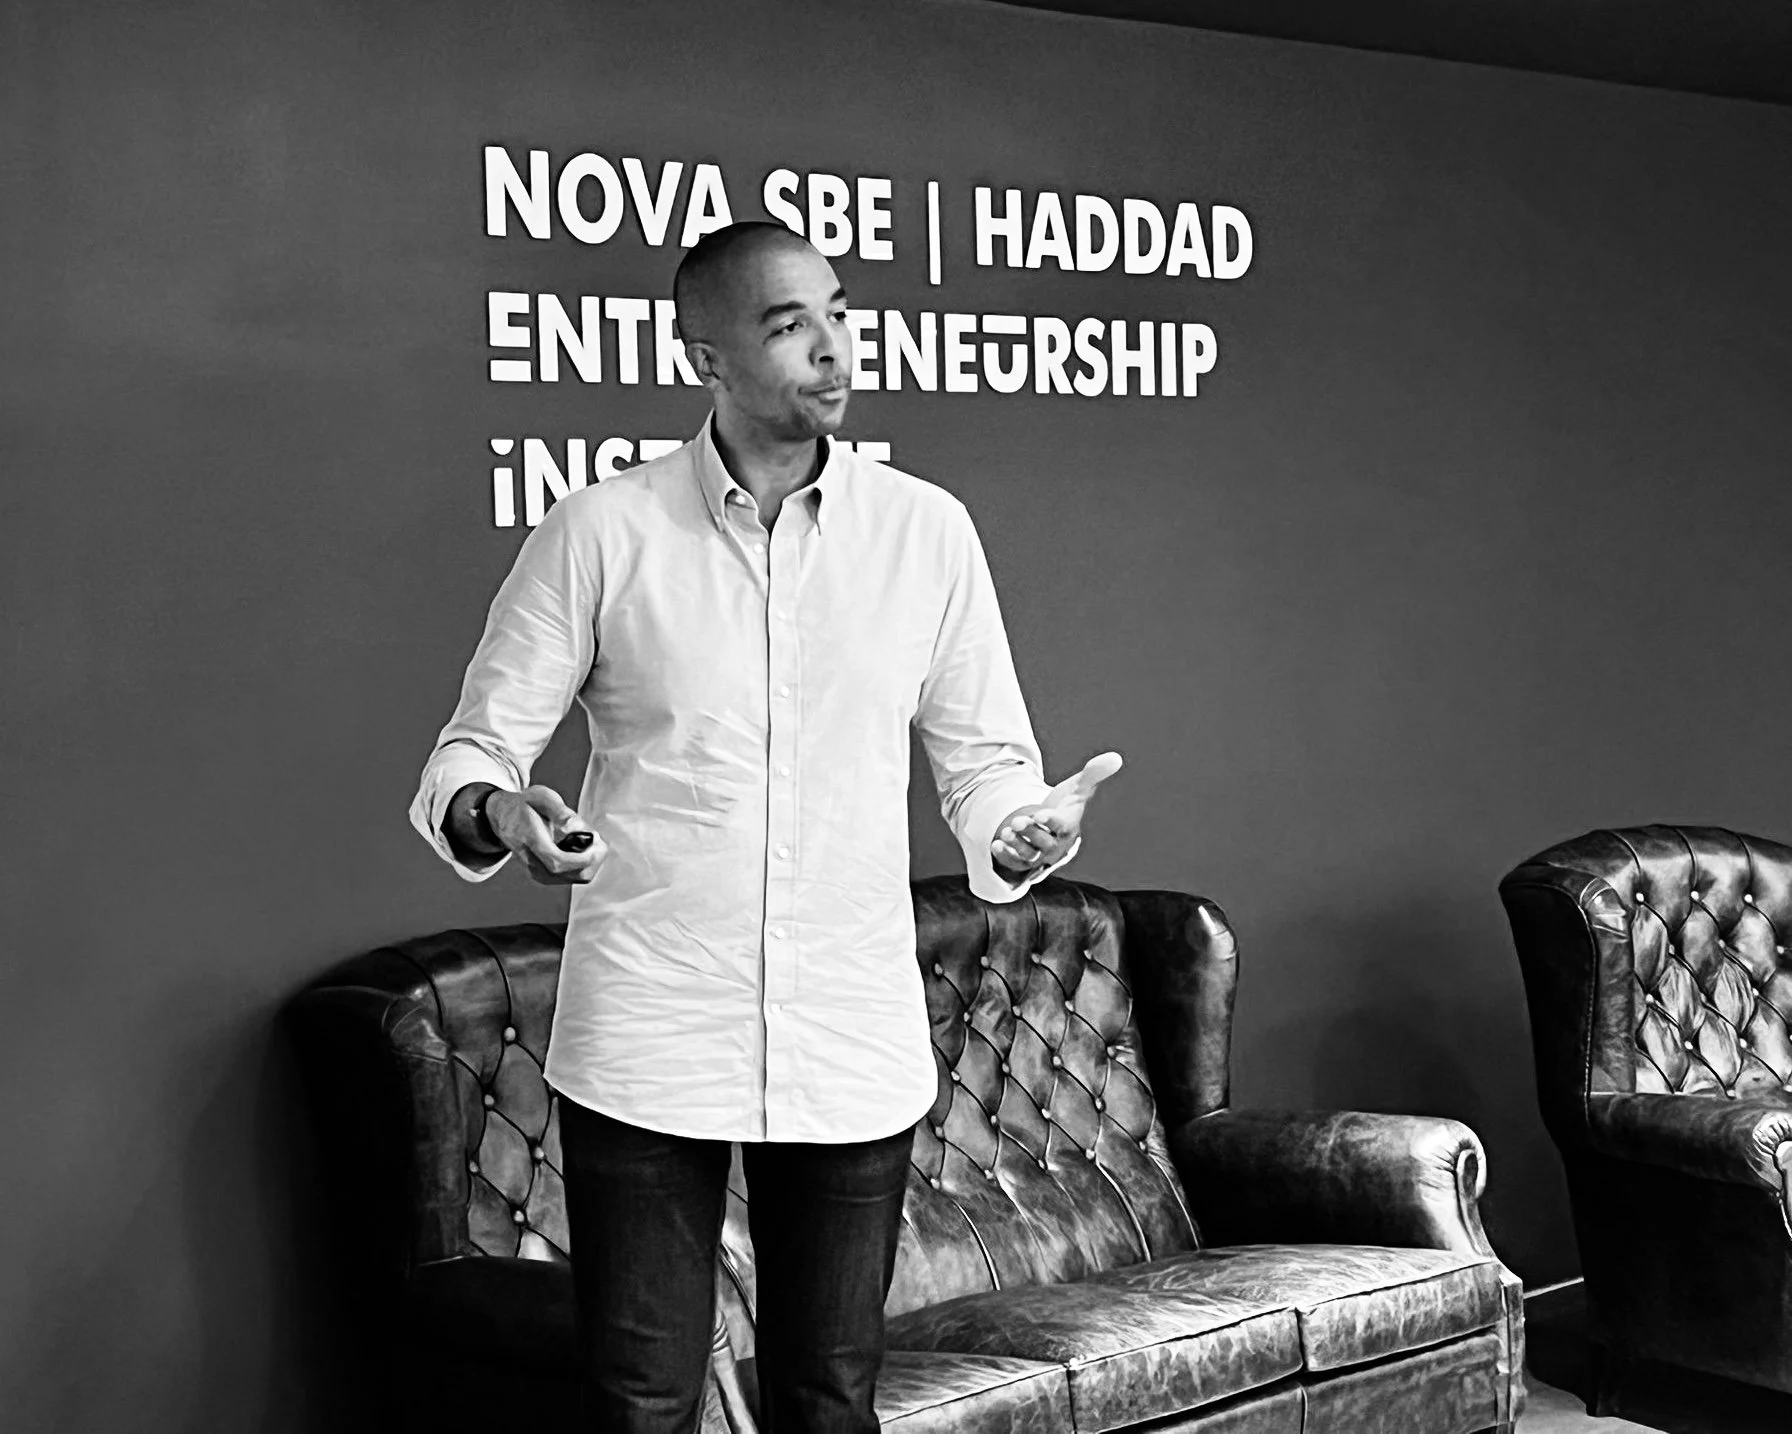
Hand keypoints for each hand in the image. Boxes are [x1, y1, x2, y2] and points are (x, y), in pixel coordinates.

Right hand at [487, 785, 605, 885]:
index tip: (597, 846)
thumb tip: (572, 826)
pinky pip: (570, 877)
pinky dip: (584, 866)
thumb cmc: (524, 806)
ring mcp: (536, 870)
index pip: (556, 861)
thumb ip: (559, 810)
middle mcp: (531, 860)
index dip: (581, 859)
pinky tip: (585, 850)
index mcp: (530, 839)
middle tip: (600, 842)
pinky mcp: (543, 875)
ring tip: (594, 843)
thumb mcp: (541, 796)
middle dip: (591, 861)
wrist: (503, 817)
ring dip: (590, 863)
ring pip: (572, 878)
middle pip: (567, 873)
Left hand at [991, 751, 1122, 877]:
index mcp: (1068, 828)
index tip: (1040, 814)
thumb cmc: (1067, 805)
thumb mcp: (1078, 787)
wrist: (1051, 826)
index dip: (1051, 822)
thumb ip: (1093, 773)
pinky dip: (1005, 856)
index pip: (1061, 827)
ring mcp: (1038, 855)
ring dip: (1017, 846)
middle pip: (1043, 843)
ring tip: (1006, 832)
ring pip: (1028, 855)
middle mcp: (1054, 845)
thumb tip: (1115, 757)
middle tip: (1017, 821)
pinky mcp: (1022, 860)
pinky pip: (1014, 863)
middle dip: (1030, 832)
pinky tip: (995, 845)